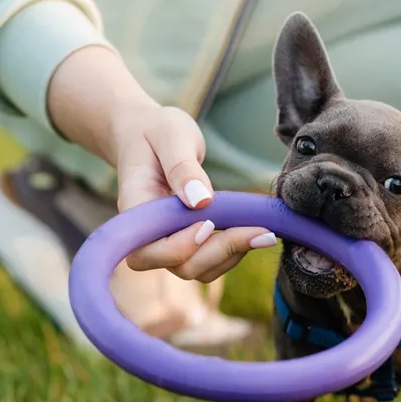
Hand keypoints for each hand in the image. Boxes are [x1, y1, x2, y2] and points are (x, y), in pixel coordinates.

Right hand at [46, 46, 276, 283]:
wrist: (151, 136)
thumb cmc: (157, 132)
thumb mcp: (172, 136)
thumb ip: (183, 167)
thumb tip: (201, 201)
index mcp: (137, 211)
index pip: (150, 250)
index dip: (181, 246)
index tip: (210, 222)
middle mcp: (149, 235)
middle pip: (180, 266)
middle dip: (219, 252)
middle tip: (260, 231)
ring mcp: (168, 242)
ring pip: (197, 269)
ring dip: (231, 256)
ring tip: (263, 232)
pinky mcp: (187, 242)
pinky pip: (209, 261)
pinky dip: (233, 252)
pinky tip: (254, 232)